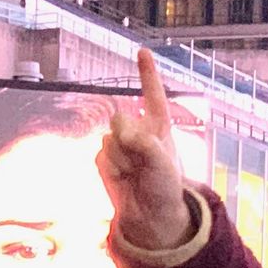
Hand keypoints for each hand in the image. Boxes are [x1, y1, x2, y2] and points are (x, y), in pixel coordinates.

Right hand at [97, 48, 192, 251]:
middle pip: (120, 120)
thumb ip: (143, 143)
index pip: (153, 94)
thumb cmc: (165, 187)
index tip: (143, 51)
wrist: (151, 216)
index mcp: (159, 125)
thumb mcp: (162, 163)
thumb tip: (121, 132)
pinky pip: (101, 157)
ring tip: (136, 175)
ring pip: (109, 140)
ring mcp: (120, 144)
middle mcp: (138, 130)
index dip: (148, 73)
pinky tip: (123, 180)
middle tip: (143, 164)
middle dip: (128, 141)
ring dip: (122, 160)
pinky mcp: (105, 160)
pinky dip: (112, 170)